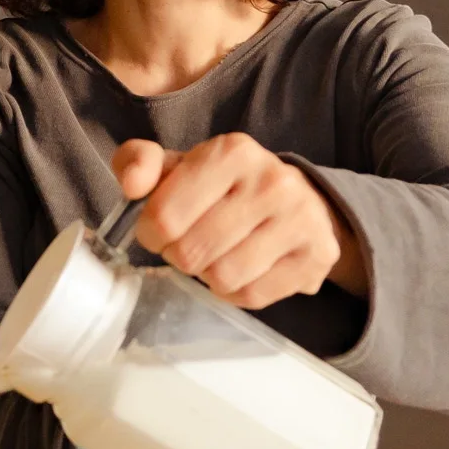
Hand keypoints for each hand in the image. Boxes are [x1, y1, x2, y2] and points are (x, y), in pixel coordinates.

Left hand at [113, 135, 367, 306]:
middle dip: (179, 256)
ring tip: (215, 257)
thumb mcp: (178, 165)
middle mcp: (271, 181)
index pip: (165, 216)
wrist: (297, 200)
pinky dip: (236, 293)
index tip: (158, 231)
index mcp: (232, 152)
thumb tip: (132, 185)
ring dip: (208, 276)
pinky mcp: (317, 256)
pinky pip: (252, 296)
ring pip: (223, 278)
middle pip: (191, 253)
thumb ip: (139, 162)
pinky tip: (242, 271)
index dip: (150, 233)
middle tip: (187, 246)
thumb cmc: (224, 187)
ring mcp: (300, 219)